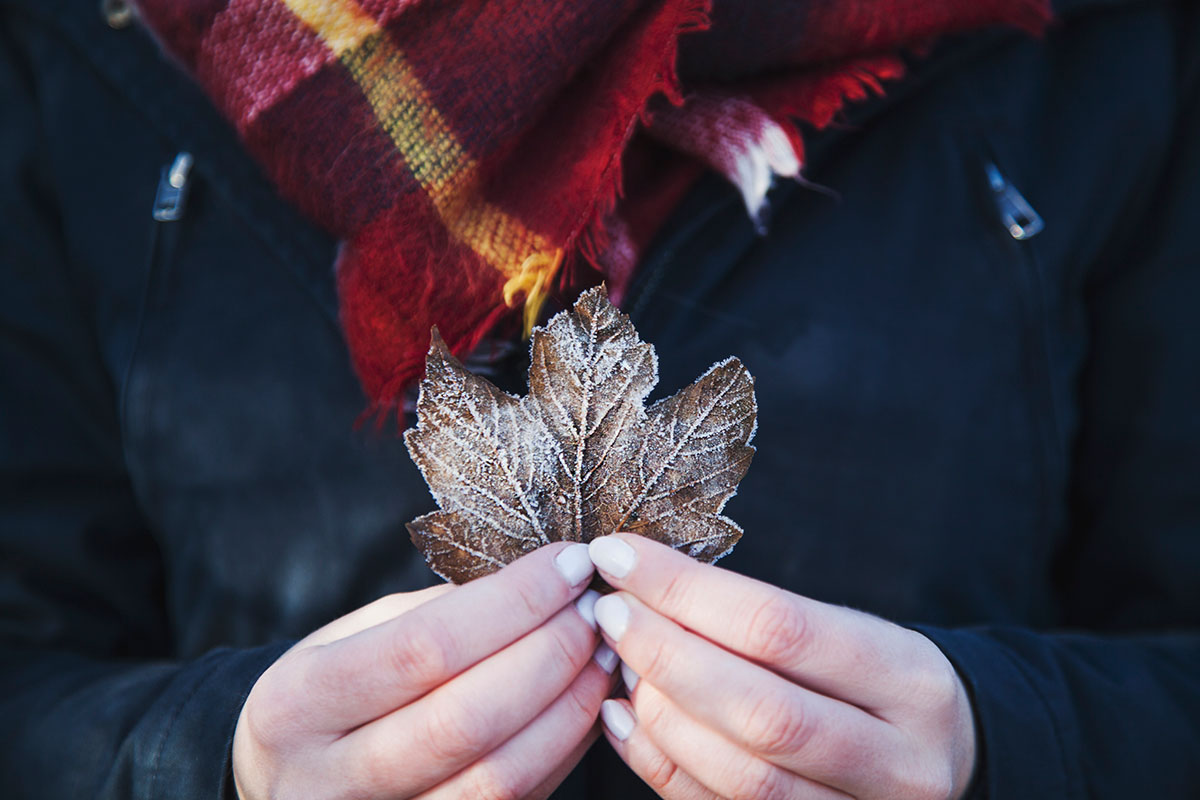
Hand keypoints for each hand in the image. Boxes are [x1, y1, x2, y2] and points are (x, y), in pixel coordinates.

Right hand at [233, 542, 616, 799]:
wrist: (286, 782)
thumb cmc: (330, 692)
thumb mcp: (353, 636)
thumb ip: (435, 611)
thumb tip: (542, 581)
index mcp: (297, 703)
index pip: (422, 647)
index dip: (511, 602)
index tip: (569, 564)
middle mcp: (328, 780)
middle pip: (465, 719)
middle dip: (550, 653)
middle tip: (595, 609)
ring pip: (498, 777)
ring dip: (569, 708)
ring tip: (603, 654)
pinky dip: (564, 750)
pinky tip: (587, 703)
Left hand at [588, 534, 976, 799]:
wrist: (946, 761)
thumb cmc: (877, 683)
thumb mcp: (853, 636)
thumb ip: (767, 620)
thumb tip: (649, 584)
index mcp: (910, 680)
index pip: (782, 628)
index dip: (688, 591)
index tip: (622, 555)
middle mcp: (899, 760)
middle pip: (763, 712)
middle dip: (667, 655)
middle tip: (610, 611)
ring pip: (743, 778)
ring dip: (660, 716)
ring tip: (618, 663)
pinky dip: (660, 766)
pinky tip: (623, 720)